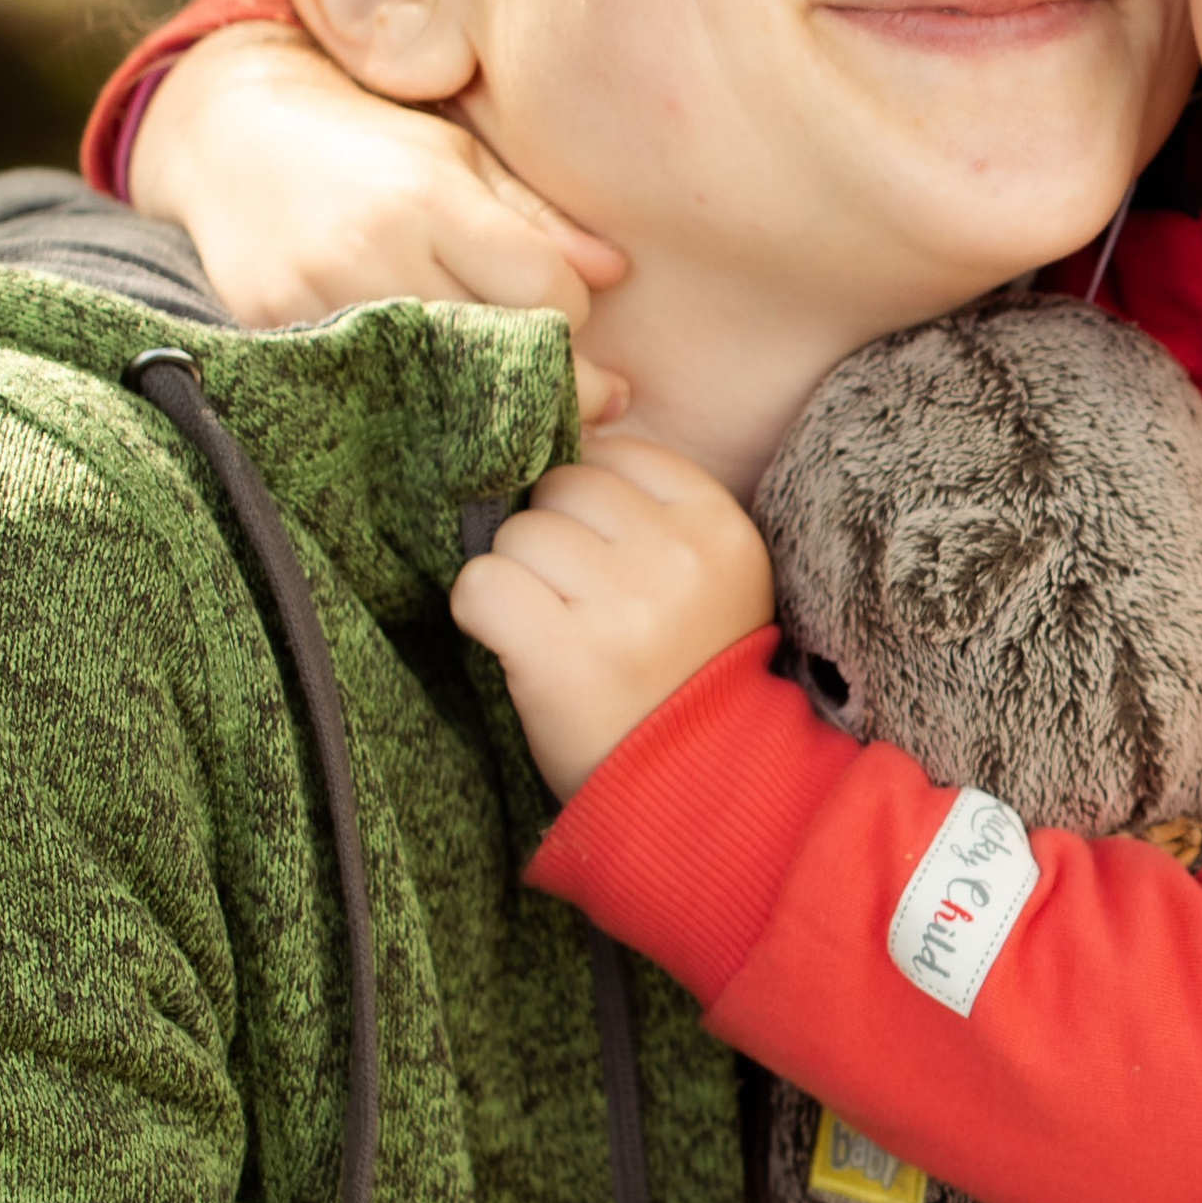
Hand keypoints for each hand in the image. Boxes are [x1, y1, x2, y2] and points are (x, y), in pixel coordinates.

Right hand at [128, 24, 631, 423]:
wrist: (232, 138)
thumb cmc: (370, 145)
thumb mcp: (459, 157)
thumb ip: (539, 219)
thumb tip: (616, 273)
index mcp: (430, 197)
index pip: (543, 292)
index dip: (575, 313)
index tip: (573, 313)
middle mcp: (371, 252)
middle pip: (496, 350)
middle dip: (552, 378)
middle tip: (596, 400)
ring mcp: (316, 300)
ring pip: (436, 387)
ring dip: (485, 403)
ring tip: (519, 403)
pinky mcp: (275, 334)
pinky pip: (370, 393)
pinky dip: (414, 404)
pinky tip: (440, 401)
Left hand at [450, 432, 774, 796]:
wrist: (693, 793)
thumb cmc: (682, 675)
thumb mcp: (704, 577)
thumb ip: (654, 505)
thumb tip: (574, 409)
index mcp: (721, 527)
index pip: (618, 454)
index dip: (591, 505)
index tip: (602, 561)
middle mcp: (678, 557)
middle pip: (561, 487)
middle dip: (551, 538)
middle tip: (574, 603)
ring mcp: (624, 604)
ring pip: (517, 535)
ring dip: (515, 580)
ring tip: (552, 630)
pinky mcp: (564, 653)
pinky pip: (481, 585)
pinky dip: (480, 614)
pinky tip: (514, 647)